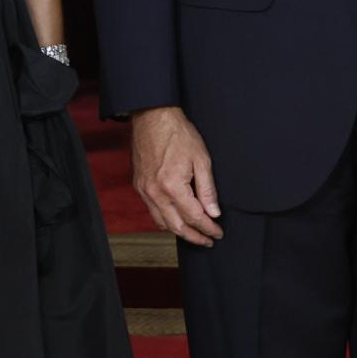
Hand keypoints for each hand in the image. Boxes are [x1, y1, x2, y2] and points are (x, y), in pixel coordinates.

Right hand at [130, 106, 223, 246]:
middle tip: (208, 240)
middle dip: (195, 237)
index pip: (195, 217)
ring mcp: (144, 190)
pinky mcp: (139, 186)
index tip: (218, 233)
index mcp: (172, 186)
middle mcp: (155, 193)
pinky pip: (152, 211)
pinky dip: (165, 219)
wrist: (152, 117)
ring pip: (162, 222)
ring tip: (194, 233)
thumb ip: (207, 189)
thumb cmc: (178, 134)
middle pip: (177, 226)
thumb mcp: (201, 159)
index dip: (209, 228)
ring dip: (179, 231)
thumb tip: (213, 213)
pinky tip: (176, 217)